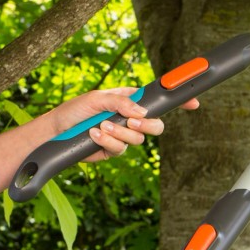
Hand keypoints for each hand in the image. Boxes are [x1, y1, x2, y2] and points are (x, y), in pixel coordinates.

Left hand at [49, 86, 199, 163]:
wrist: (56, 131)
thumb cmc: (75, 110)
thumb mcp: (96, 99)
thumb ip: (120, 103)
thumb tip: (141, 112)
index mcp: (129, 100)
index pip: (157, 100)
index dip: (177, 101)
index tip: (193, 102)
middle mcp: (130, 118)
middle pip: (156, 125)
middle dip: (148, 126)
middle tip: (133, 122)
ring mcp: (123, 135)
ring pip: (138, 140)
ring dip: (120, 133)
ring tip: (101, 126)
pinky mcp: (113, 150)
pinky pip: (121, 149)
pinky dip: (108, 141)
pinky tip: (94, 135)